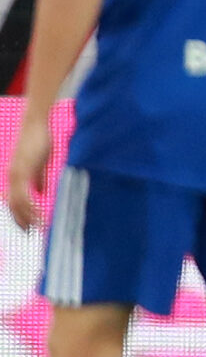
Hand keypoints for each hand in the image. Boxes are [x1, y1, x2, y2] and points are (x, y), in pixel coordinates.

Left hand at [8, 106, 53, 230]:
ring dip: (27, 217)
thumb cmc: (40, 139)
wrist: (35, 123)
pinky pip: (25, 194)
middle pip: (13, 205)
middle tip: (30, 233)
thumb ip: (39, 179)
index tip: (27, 226)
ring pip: (17, 203)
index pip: (14, 201)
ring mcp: (16, 174)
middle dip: (21, 220)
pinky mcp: (23, 171)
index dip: (19, 215)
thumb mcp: (40, 162)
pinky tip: (39, 213)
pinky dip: (31, 206)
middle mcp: (12, 176)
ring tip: (37, 227)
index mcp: (16, 175)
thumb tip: (41, 192)